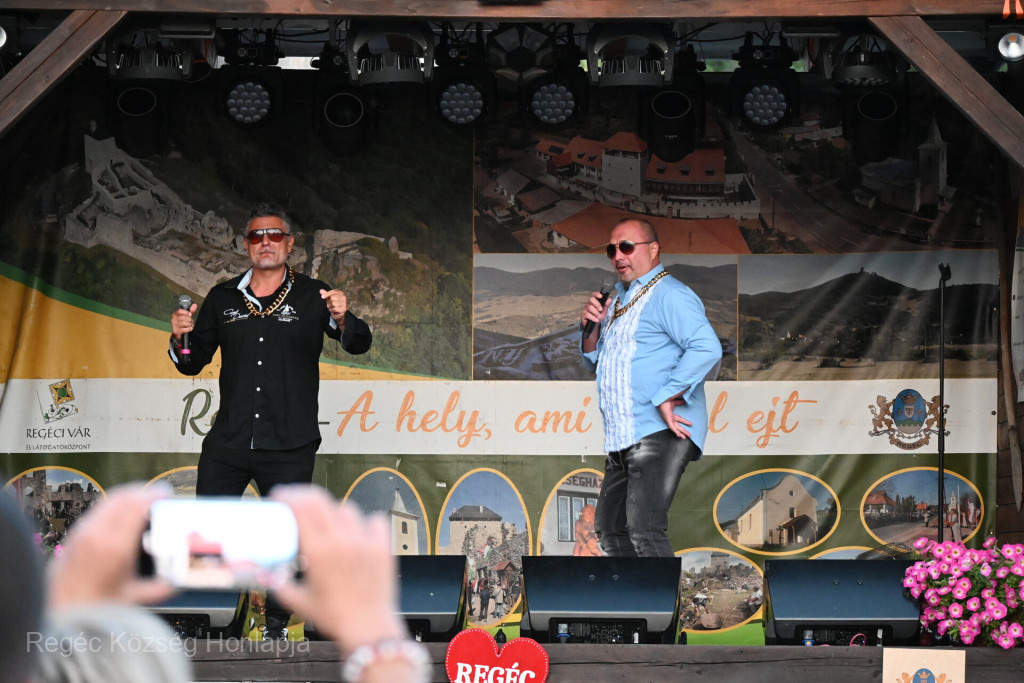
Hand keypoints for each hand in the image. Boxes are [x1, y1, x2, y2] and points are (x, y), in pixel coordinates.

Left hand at [48, 483, 174, 609]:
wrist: (61, 611)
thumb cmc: (96, 606)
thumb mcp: (133, 597)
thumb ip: (159, 588)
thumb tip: (179, 582)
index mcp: (115, 546)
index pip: (136, 506)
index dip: (154, 495)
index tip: (168, 493)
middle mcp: (97, 533)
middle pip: (124, 497)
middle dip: (144, 491)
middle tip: (160, 494)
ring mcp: (83, 531)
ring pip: (109, 500)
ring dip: (129, 495)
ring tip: (144, 499)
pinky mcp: (76, 533)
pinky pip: (99, 509)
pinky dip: (116, 505)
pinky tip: (124, 512)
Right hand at [170, 303, 196, 343]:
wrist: (178, 333)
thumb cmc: (182, 323)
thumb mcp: (186, 316)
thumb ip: (191, 311)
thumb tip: (195, 305)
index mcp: (175, 314)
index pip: (179, 311)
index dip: (186, 312)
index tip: (190, 314)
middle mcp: (173, 319)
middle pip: (183, 317)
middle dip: (189, 319)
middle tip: (191, 321)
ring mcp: (174, 325)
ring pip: (184, 323)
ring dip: (190, 324)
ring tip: (191, 325)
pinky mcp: (176, 331)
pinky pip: (183, 329)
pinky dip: (189, 329)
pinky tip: (190, 328)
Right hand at [271, 486, 406, 650]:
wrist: (369, 628)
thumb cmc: (334, 617)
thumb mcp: (299, 602)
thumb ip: (278, 585)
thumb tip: (265, 574)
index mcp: (318, 552)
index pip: (300, 508)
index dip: (288, 496)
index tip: (280, 495)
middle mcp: (342, 541)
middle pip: (320, 500)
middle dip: (303, 494)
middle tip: (296, 500)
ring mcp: (364, 541)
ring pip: (346, 508)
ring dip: (332, 511)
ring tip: (326, 521)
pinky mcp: (383, 546)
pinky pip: (374, 520)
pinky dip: (364, 522)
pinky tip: (357, 531)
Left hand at [320, 289, 348, 324]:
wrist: (338, 313)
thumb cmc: (334, 304)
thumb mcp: (329, 298)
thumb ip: (325, 294)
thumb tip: (321, 290)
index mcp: (341, 293)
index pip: (333, 291)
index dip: (327, 294)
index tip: (322, 297)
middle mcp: (344, 297)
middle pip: (332, 297)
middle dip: (329, 302)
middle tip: (331, 304)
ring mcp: (344, 303)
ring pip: (333, 303)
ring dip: (331, 306)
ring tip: (333, 307)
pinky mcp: (344, 309)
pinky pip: (335, 308)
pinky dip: (332, 310)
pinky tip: (334, 310)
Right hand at [580, 289, 612, 328]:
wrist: (594, 326)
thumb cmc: (598, 317)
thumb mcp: (604, 312)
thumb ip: (606, 305)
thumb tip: (609, 299)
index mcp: (594, 302)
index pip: (594, 295)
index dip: (597, 294)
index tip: (601, 296)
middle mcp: (589, 304)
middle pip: (591, 299)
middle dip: (597, 304)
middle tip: (601, 310)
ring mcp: (585, 309)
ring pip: (590, 307)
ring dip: (596, 312)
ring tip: (599, 317)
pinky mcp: (583, 314)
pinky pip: (587, 314)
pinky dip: (593, 317)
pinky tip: (596, 320)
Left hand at [657, 394, 692, 438]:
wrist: (661, 400)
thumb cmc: (665, 402)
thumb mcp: (674, 402)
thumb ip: (680, 402)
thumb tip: (685, 401)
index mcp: (672, 416)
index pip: (680, 419)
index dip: (685, 422)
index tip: (691, 424)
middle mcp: (671, 419)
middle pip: (678, 427)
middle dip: (684, 431)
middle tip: (689, 435)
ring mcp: (669, 420)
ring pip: (676, 428)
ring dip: (681, 433)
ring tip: (685, 437)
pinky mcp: (667, 420)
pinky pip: (671, 427)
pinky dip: (675, 431)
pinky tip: (678, 435)